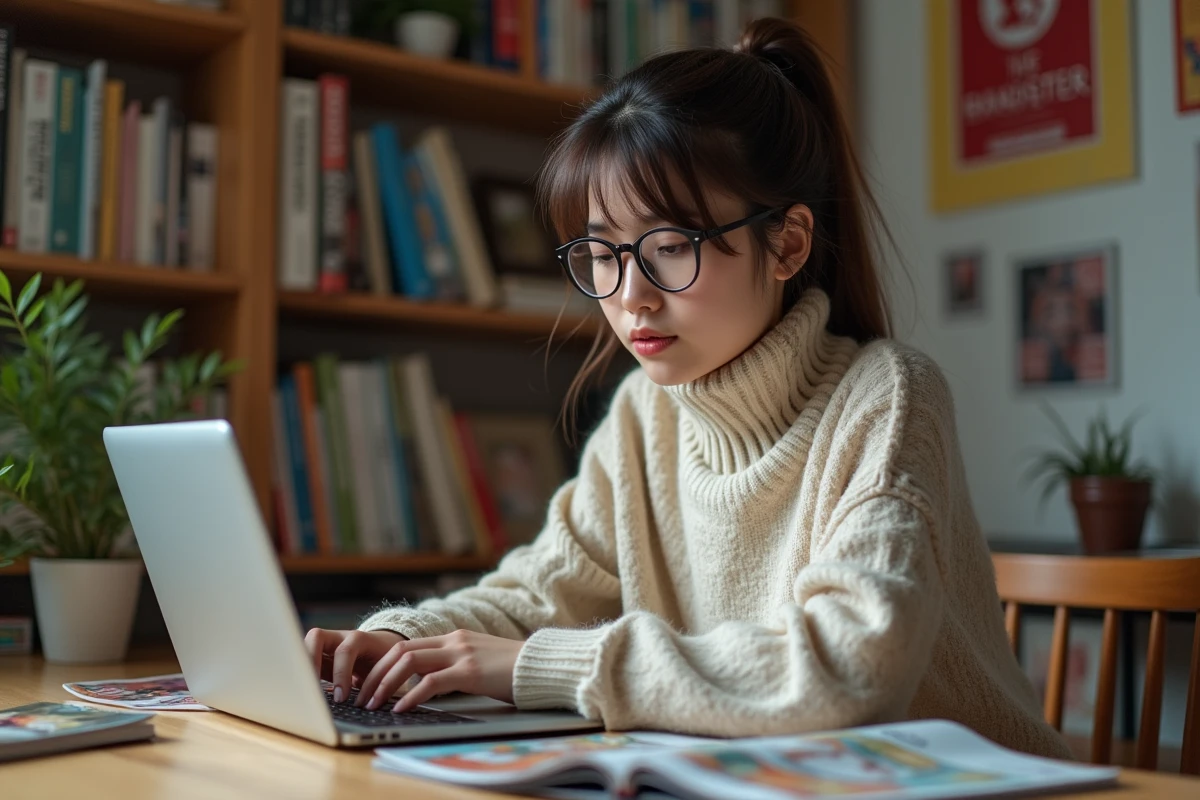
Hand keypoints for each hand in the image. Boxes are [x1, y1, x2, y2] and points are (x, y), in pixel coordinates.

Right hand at [304, 628, 408, 703]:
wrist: (382, 647)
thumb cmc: (384, 662)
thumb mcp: (383, 671)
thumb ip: (374, 682)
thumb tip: (368, 704)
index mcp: (359, 639)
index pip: (345, 651)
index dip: (341, 673)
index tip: (341, 698)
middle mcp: (339, 636)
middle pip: (316, 637)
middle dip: (311, 662)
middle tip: (312, 689)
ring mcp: (326, 642)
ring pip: (306, 644)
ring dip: (302, 665)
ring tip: (302, 689)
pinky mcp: (318, 652)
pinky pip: (305, 657)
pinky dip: (302, 672)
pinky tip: (301, 688)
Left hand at [354, 629, 524, 712]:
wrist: (542, 665)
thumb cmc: (513, 670)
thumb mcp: (479, 662)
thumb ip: (454, 667)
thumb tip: (429, 686)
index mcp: (454, 637)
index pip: (406, 645)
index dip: (383, 665)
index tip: (369, 684)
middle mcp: (453, 641)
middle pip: (400, 650)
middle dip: (375, 674)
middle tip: (362, 696)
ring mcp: (461, 653)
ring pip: (409, 662)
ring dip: (386, 685)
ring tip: (375, 704)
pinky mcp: (470, 671)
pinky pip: (431, 682)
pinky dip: (411, 696)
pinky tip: (402, 708)